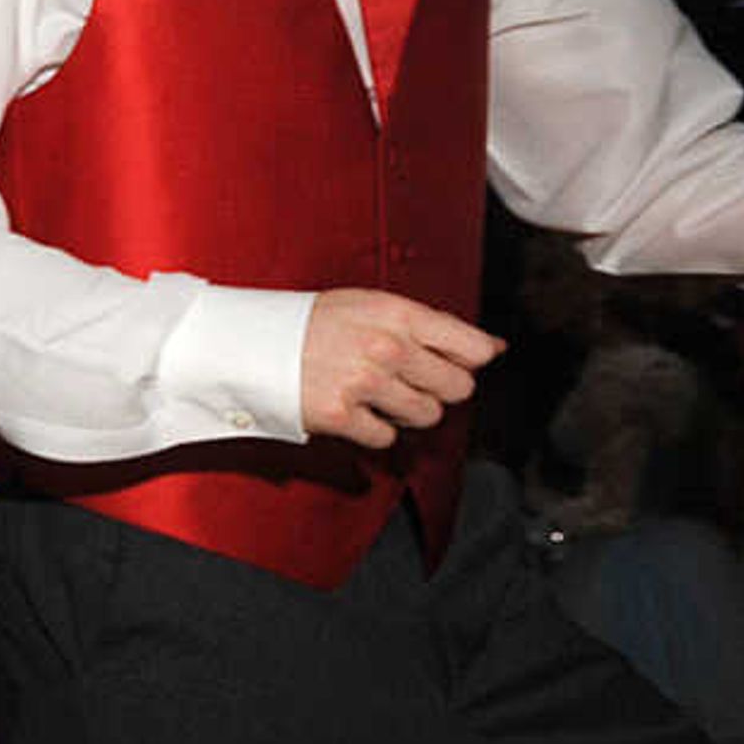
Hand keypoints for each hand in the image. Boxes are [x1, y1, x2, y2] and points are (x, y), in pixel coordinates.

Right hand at [301, 288, 500, 448]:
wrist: (251, 342)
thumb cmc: (312, 323)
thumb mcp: (372, 306)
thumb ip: (431, 325)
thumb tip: (492, 347)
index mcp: (398, 314)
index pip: (473, 348)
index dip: (468, 360)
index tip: (450, 362)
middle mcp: (387, 347)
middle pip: (458, 387)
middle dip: (439, 388)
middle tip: (410, 381)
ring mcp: (365, 383)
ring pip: (428, 416)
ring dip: (409, 411)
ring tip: (380, 395)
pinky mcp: (342, 415)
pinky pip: (387, 437)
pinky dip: (374, 428)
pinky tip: (355, 409)